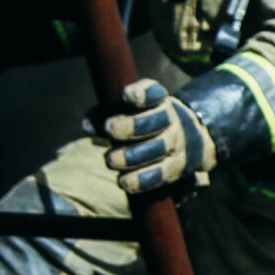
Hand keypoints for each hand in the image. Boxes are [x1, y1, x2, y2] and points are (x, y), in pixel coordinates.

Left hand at [101, 78, 217, 193]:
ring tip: (112, 160)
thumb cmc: (143, 123)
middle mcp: (170, 120)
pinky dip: (142, 179)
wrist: (186, 140)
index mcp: (157, 101)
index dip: (142, 93)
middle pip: (156, 120)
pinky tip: (125, 181)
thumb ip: (106, 114)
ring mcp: (175, 144)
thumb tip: (88, 126)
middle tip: (110, 129)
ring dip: (133, 155)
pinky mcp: (175, 168)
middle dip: (132, 126)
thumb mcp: (128, 112)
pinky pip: (160, 175)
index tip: (127, 95)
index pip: (153, 93)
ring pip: (159, 149)